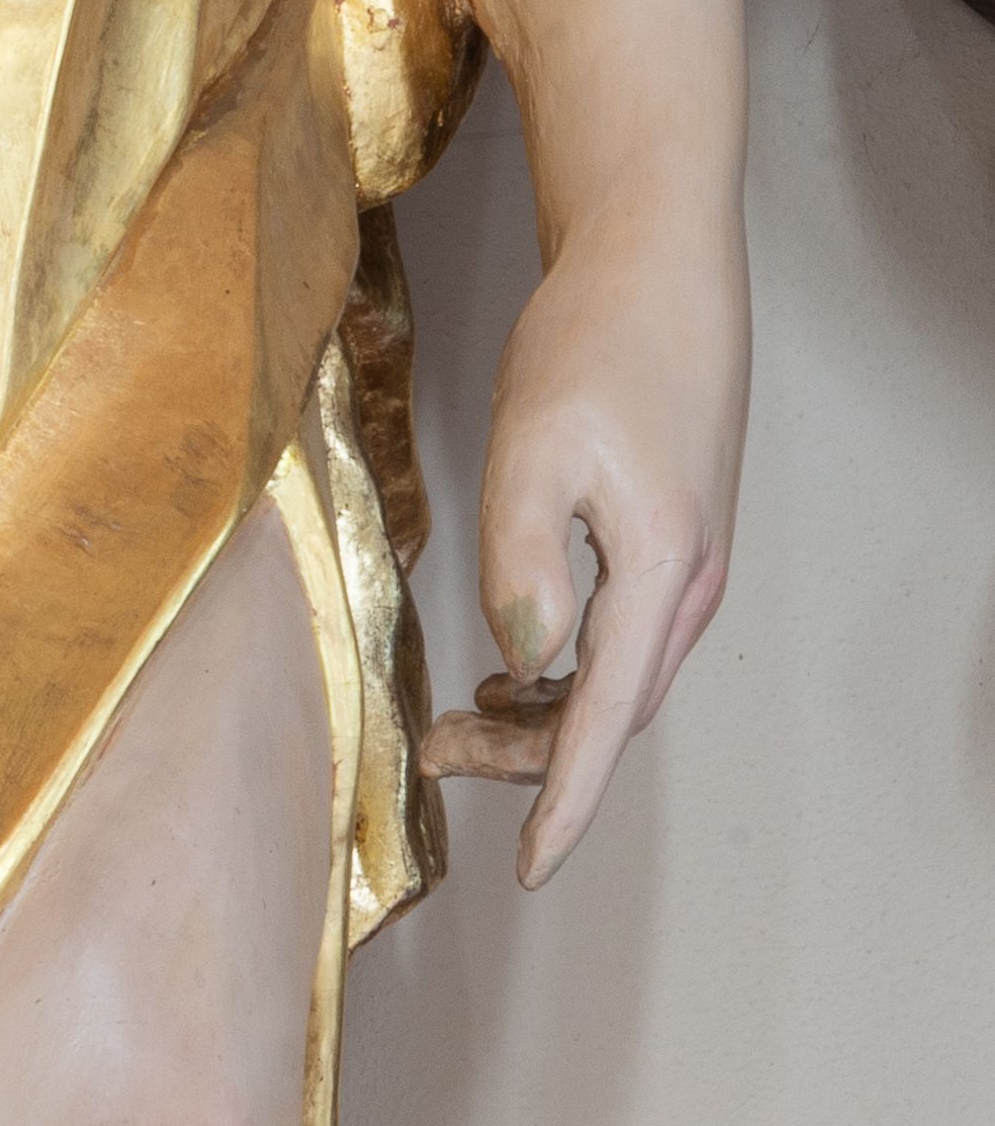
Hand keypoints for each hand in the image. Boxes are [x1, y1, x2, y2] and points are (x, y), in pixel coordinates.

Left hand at [471, 174, 748, 889]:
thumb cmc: (594, 341)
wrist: (658, 258)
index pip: (604, 720)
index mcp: (657, 571)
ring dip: (545, 713)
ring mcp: (690, 559)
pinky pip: (625, 636)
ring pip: (617, 677)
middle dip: (530, 755)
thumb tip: (523, 664)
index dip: (564, 802)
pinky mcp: (675, 534)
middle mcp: (689, 581)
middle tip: (434, 753)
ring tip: (460, 719)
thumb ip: (521, 562)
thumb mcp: (534, 447)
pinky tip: (514, 661)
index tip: (527, 866)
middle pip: (610, 710)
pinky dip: (568, 668)